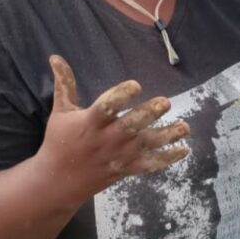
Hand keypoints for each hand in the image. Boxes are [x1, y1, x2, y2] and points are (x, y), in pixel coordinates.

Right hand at [39, 55, 190, 205]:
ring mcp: (119, 155)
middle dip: (148, 114)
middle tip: (165, 102)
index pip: (107, 107)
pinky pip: (149, 164)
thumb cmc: (59, 142)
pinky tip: (183, 149)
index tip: (135, 85)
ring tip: (184, 126)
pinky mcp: (126, 168)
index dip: (121, 96)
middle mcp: (107, 138)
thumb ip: (64, 84)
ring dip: (167, 136)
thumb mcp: (60, 112)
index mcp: (90, 122)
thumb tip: (55, 56)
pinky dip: (167, 158)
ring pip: (146, 145)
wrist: (57, 182)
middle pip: (131, 126)